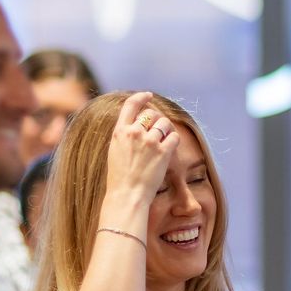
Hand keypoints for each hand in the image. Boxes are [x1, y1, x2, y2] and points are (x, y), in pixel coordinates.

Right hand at [103, 92, 179, 209]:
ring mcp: (149, 142)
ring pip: (165, 124)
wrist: (127, 195)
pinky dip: (174, 141)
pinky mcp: (163, 152)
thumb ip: (125, 136)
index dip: (141, 97)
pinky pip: (174, 137)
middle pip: (151, 113)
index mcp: (120, 132)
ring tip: (165, 141)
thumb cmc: (119, 178)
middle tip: (159, 130)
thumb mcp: (115, 151)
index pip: (130, 105)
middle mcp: (134, 133)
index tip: (148, 95)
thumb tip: (137, 126)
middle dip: (157, 119)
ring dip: (167, 130)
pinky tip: (170, 148)